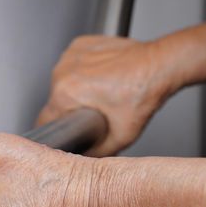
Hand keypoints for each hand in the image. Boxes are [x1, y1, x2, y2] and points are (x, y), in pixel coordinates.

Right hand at [37, 36, 176, 155]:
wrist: (160, 65)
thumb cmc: (143, 94)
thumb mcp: (119, 138)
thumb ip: (95, 155)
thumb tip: (81, 161)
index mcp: (65, 93)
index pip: (45, 120)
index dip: (57, 130)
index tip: (69, 129)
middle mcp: (62, 72)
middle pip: (55, 101)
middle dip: (70, 109)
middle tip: (95, 110)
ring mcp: (70, 55)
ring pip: (63, 82)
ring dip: (75, 90)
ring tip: (100, 92)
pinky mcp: (79, 45)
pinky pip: (73, 64)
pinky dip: (83, 71)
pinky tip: (100, 76)